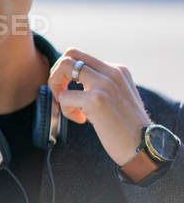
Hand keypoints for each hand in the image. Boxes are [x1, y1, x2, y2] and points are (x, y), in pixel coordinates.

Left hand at [48, 47, 151, 165]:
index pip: (82, 56)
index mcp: (118, 70)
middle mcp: (112, 72)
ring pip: (64, 66)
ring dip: (56, 86)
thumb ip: (101, 85)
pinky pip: (64, 96)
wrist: (145, 148)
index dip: (68, 72)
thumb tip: (74, 82)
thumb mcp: (118, 97)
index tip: (69, 89)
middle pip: (71, 54)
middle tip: (60, 93)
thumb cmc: (129, 128)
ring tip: (69, 106)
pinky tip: (81, 119)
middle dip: (57, 72)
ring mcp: (104, 84)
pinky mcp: (96, 100)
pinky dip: (65, 110)